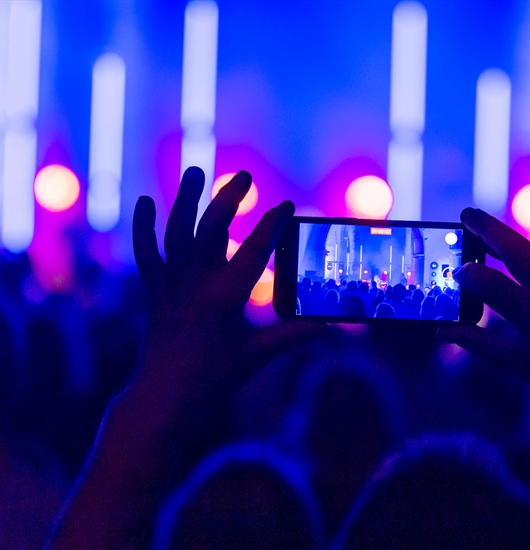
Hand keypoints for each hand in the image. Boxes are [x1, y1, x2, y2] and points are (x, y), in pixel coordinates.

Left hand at [132, 167, 322, 405]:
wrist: (164, 397)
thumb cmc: (213, 378)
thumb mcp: (257, 356)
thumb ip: (293, 336)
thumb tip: (330, 327)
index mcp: (224, 298)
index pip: (254, 251)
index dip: (273, 225)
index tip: (286, 205)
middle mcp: (194, 284)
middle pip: (210, 229)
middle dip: (228, 198)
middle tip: (244, 175)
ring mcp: (170, 285)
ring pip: (175, 232)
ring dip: (184, 199)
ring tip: (195, 171)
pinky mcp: (153, 290)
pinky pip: (145, 253)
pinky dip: (143, 227)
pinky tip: (145, 202)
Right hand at [440, 208, 529, 418]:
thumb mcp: (516, 364)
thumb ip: (477, 343)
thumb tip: (443, 331)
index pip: (490, 282)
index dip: (467, 275)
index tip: (455, 274)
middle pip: (516, 249)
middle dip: (488, 229)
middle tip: (465, 213)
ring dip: (506, 236)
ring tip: (482, 224)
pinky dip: (522, 252)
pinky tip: (509, 252)